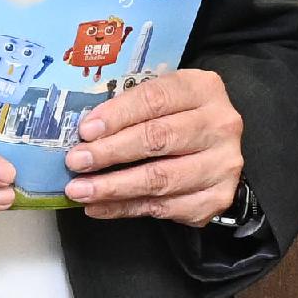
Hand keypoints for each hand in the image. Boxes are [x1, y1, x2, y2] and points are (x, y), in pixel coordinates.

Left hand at [63, 68, 244, 224]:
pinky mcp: (216, 197)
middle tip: (76, 162)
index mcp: (203, 89)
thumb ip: (129, 109)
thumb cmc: (176, 117)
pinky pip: (163, 208)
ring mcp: (222, 164)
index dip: (117, 116)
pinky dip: (125, 208)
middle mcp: (220, 125)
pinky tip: (99, 206)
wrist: (214, 147)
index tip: (86, 131)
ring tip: (79, 191)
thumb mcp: (159, 98)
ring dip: (113, 188)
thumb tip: (85, 134)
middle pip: (158, 139)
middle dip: (110, 153)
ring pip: (160, 179)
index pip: (155, 99)